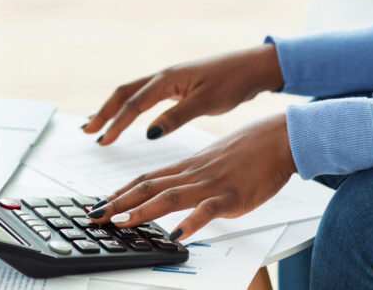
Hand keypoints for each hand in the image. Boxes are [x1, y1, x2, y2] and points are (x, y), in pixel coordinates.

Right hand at [82, 44, 283, 144]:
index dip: (116, 123)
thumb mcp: (205, 102)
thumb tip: (148, 133)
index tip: (102, 140)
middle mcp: (164, 77)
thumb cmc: (233, 81)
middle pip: (124, 93)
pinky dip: (131, 107)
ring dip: (114, 108)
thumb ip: (175, 117)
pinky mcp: (178, 86)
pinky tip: (128, 117)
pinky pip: (146, 96)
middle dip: (104, 112)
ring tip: (98, 125)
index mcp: (168, 80)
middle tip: (88, 130)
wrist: (252, 67)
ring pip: (133, 93)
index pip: (134, 103)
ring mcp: (170, 80)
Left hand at [86, 114, 295, 241]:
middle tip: (93, 216)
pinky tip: (177, 234)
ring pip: (170, 196)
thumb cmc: (250, 150)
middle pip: (148, 187)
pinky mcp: (232, 196)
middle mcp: (193, 174)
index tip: (99, 203)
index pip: (146, 178)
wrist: (279, 139)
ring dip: (142, 211)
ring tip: (121, 222)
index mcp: (188, 166)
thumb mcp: (214, 161)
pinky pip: (208, 210)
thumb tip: (177, 192)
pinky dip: (191, 223)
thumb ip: (194, 176)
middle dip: (118, 202)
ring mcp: (211, 184)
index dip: (120, 191)